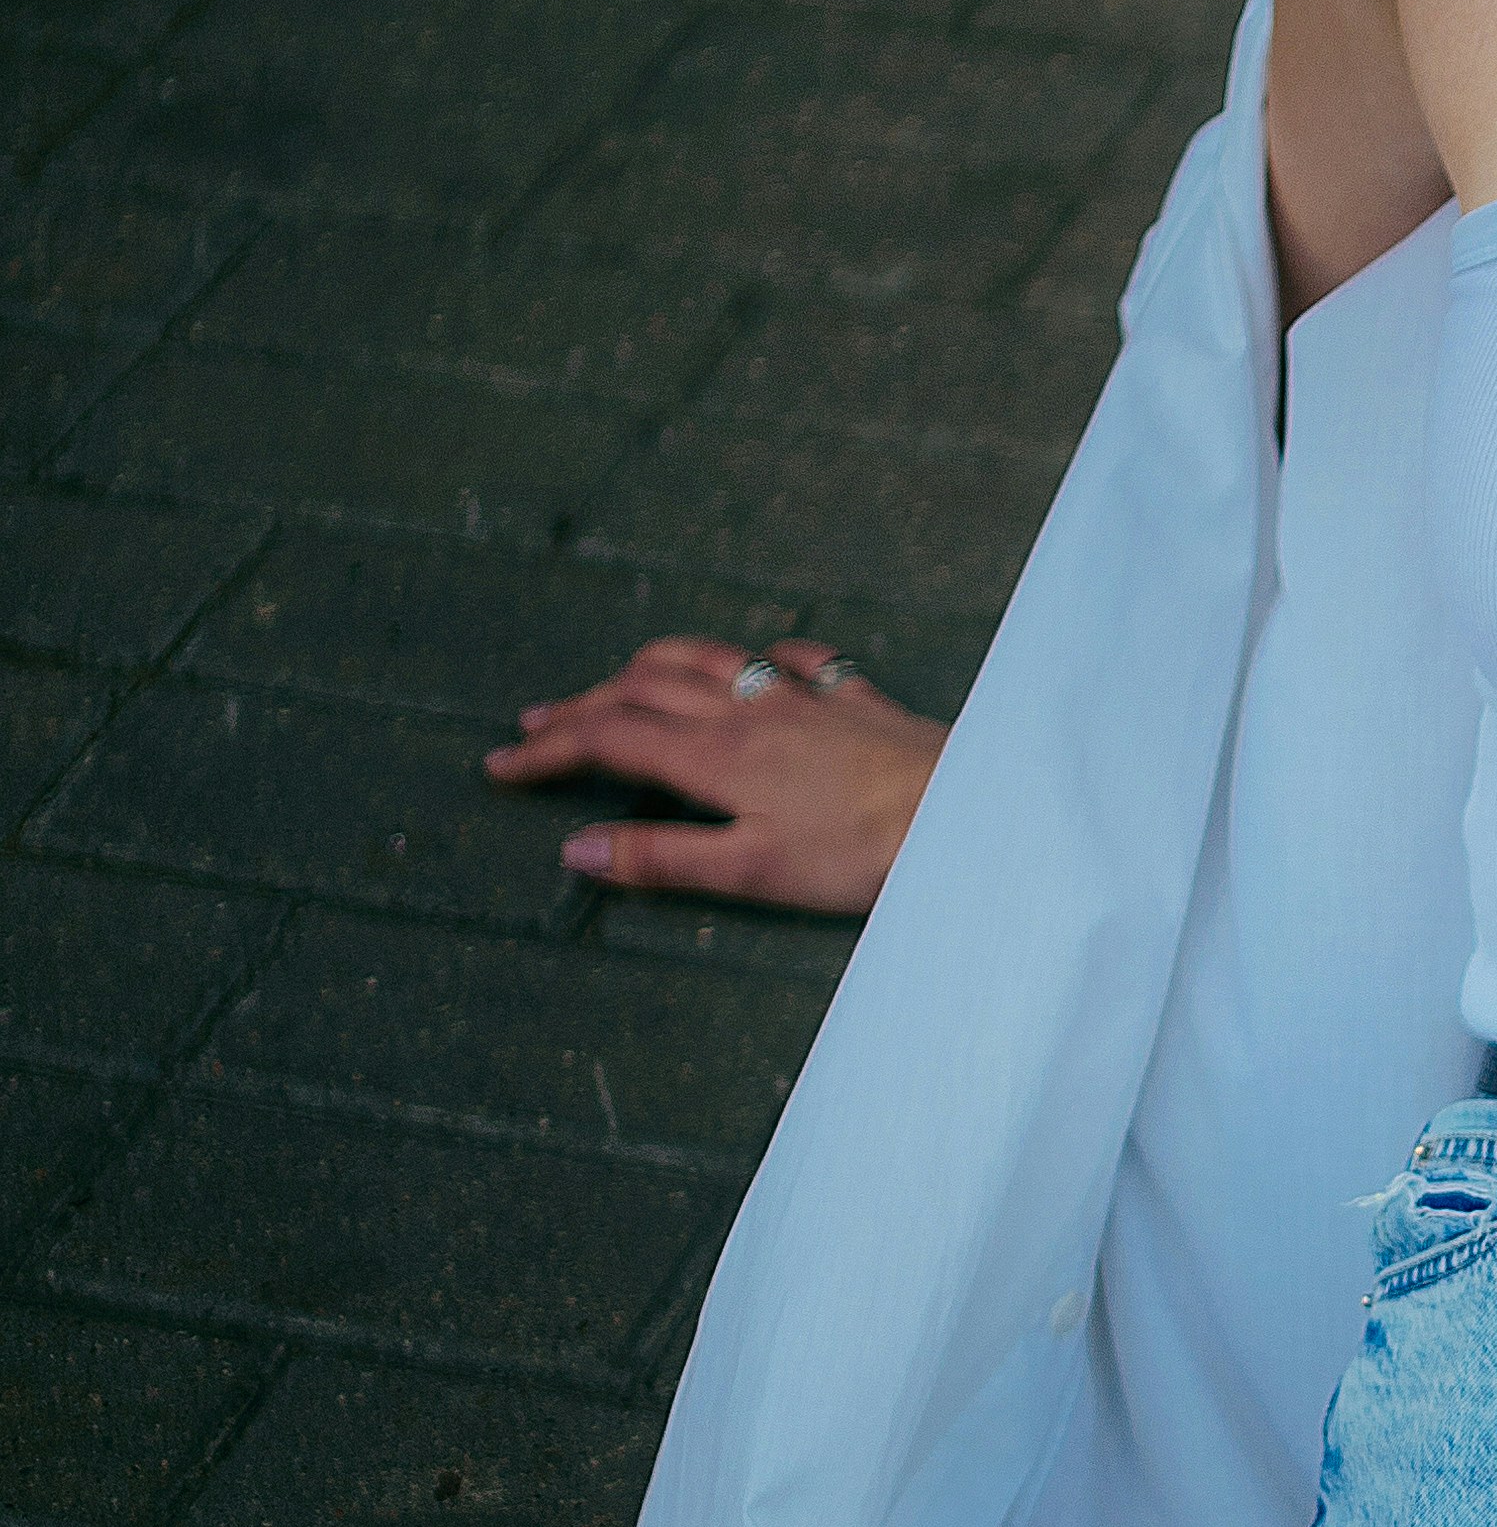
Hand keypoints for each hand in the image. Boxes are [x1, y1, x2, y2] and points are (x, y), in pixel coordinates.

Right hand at [486, 638, 945, 914]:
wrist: (966, 813)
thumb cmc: (861, 854)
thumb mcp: (751, 871)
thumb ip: (662, 859)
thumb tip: (576, 850)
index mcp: (714, 756)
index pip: (609, 739)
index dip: (549, 751)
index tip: (500, 765)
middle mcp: (750, 711)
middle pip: (645, 689)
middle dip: (584, 704)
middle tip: (538, 725)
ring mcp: (806, 696)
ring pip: (712, 659)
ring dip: (655, 664)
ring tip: (623, 675)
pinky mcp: (858, 697)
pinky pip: (800, 658)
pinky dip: (763, 655)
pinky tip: (766, 660)